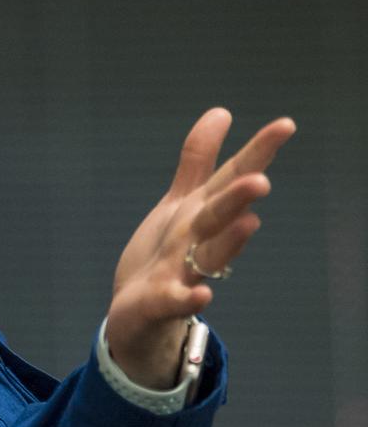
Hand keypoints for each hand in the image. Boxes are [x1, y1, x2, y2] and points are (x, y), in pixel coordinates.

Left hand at [107, 109, 295, 388]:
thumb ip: (198, 161)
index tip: (286, 124)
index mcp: (202, 213)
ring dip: (230, 241)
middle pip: (221, 215)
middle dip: (239, 198)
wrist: (140, 314)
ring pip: (210, 255)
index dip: (257, 152)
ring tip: (249, 221)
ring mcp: (184, 273)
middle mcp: (200, 240)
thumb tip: (222, 112)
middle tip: (262, 179)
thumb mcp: (180, 203)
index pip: (232, 178)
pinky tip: (202, 296)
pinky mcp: (162, 303)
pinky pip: (177, 302)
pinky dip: (189, 300)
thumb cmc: (165, 253)